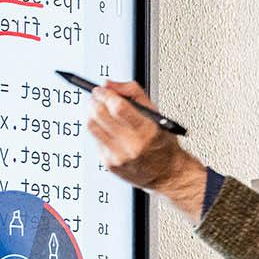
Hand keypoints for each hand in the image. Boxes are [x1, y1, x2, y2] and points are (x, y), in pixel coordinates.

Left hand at [85, 79, 205, 218]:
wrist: (167, 173)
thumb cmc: (162, 143)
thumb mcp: (156, 114)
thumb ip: (133, 93)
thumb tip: (109, 85)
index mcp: (147, 130)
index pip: (118, 107)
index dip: (106, 95)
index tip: (102, 90)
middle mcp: (132, 145)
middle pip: (100, 115)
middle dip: (95, 101)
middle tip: (96, 97)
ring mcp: (119, 156)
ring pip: (92, 126)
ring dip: (92, 114)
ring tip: (99, 111)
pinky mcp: (109, 164)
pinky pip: (95, 140)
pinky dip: (99, 131)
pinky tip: (108, 130)